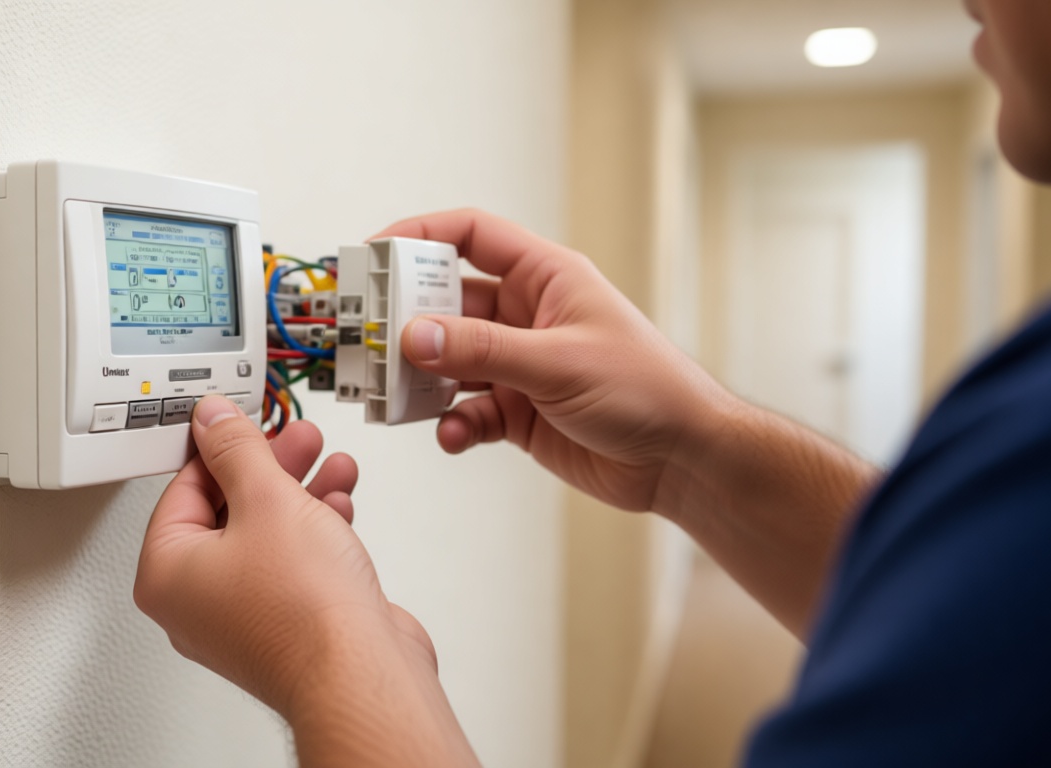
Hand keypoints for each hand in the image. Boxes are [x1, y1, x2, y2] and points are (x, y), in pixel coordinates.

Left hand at [134, 396, 434, 718]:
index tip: (245, 423)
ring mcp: (241, 617)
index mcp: (167, 573)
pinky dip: (314, 529)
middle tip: (296, 439)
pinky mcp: (284, 624)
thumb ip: (238, 450)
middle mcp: (196, 602)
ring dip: (300, 492)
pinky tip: (339, 504)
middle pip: (226, 510)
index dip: (219, 448)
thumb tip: (213, 420)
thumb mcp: (267, 499)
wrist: (360, 673)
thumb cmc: (303, 611)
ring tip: (330, 463)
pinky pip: (290, 563)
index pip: (182, 489)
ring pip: (265, 535)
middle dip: (269, 468)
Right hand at [373, 209, 733, 514]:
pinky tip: (452, 435)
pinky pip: (466, 409)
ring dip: (421, 379)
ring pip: (449, 361)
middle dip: (406, 320)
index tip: (373, 254)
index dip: (419, 235)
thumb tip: (412, 336)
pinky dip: (452, 422)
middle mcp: (526, 314)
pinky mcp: (518, 411)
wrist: (681, 460)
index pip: (471, 235)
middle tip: (368, 338)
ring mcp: (519, 364)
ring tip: (395, 396)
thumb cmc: (646, 390)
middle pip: (446, 302)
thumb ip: (482, 350)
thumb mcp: (558, 362)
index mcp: (544, 277)